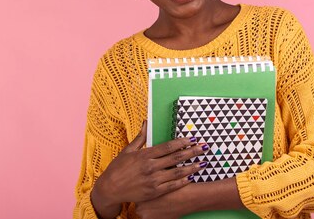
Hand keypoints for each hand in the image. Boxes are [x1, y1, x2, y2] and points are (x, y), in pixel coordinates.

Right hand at [90, 121, 208, 218]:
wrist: (110, 189)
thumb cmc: (118, 168)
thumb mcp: (128, 150)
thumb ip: (140, 137)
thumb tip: (146, 122)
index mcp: (145, 155)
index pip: (168, 147)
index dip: (182, 142)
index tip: (192, 139)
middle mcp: (151, 167)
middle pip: (176, 158)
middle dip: (192, 152)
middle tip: (204, 148)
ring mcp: (153, 180)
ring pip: (177, 172)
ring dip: (191, 167)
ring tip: (203, 163)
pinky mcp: (154, 192)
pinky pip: (172, 186)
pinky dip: (183, 181)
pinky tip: (191, 177)